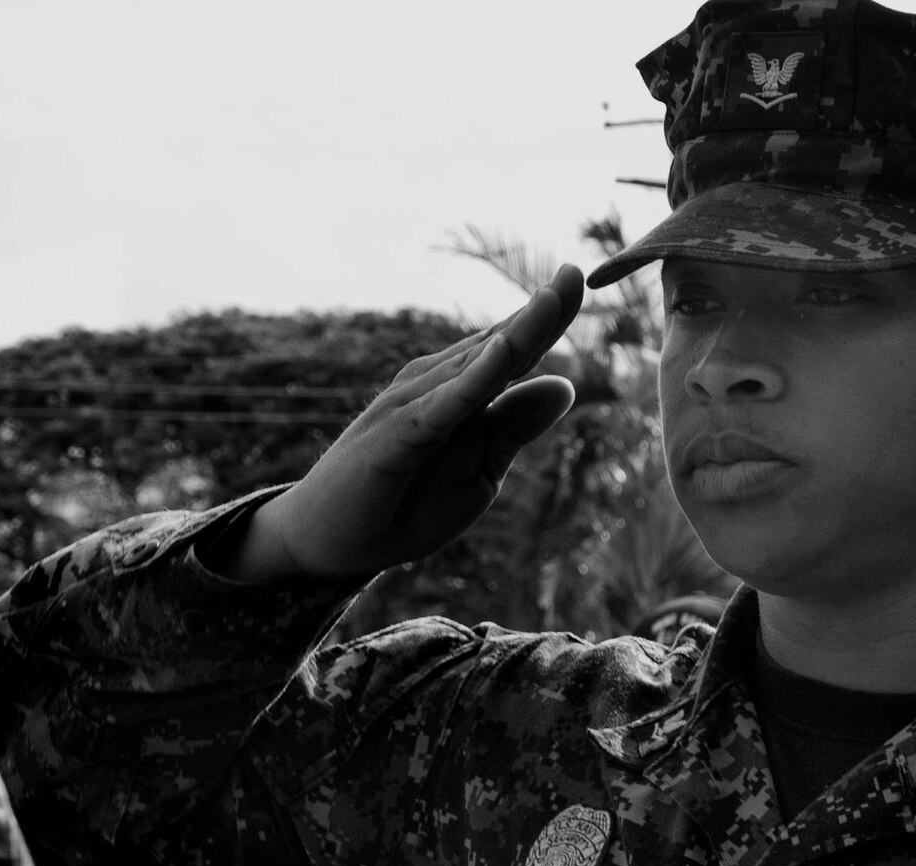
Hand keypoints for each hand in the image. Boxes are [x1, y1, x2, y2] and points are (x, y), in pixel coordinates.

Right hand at [219, 266, 584, 581]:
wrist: (333, 543)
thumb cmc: (404, 505)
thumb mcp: (478, 472)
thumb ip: (514, 427)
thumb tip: (566, 384)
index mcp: (462, 393)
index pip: (513, 350)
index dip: (549, 317)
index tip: (581, 280)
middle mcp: (436, 386)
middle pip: (498, 346)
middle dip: (539, 312)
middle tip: (575, 272)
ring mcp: (412, 407)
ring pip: (473, 367)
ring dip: (513, 333)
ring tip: (551, 299)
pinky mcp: (394, 436)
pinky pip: (441, 407)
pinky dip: (471, 382)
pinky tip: (500, 357)